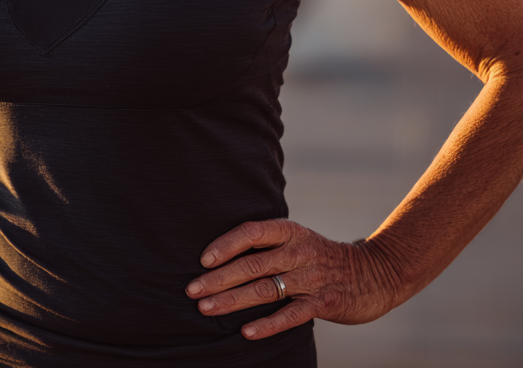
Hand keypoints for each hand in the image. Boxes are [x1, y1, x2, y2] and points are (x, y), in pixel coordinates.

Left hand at [185, 219, 397, 339]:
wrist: (373, 273)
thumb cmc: (320, 256)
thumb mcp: (296, 240)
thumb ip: (267, 244)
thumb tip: (221, 254)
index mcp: (288, 231)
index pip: (251, 232)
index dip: (225, 245)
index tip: (202, 260)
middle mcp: (297, 251)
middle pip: (251, 265)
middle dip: (218, 279)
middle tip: (191, 290)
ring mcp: (311, 278)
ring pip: (265, 290)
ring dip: (233, 301)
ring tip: (207, 309)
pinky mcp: (324, 303)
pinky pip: (291, 315)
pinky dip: (267, 324)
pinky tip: (246, 332)